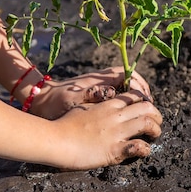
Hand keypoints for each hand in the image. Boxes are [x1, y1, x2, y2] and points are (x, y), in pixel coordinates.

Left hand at [29, 66, 151, 119]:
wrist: (40, 101)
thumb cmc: (55, 101)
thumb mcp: (72, 99)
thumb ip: (91, 95)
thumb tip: (111, 92)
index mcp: (98, 80)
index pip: (128, 74)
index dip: (140, 84)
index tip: (146, 98)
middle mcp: (101, 81)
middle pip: (130, 80)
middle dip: (142, 92)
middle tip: (150, 108)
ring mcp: (99, 88)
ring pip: (125, 88)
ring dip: (136, 98)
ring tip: (144, 114)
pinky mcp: (96, 96)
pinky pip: (118, 96)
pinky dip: (126, 103)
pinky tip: (128, 117)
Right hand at [52, 90, 162, 169]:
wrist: (55, 139)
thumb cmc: (64, 123)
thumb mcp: (83, 106)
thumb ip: (96, 104)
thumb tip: (103, 103)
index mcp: (109, 104)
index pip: (135, 95)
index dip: (145, 101)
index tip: (146, 110)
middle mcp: (116, 115)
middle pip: (147, 107)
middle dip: (156, 114)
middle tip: (156, 123)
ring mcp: (116, 132)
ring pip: (148, 124)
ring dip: (156, 130)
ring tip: (154, 136)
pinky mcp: (114, 149)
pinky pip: (139, 147)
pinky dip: (145, 149)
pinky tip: (143, 151)